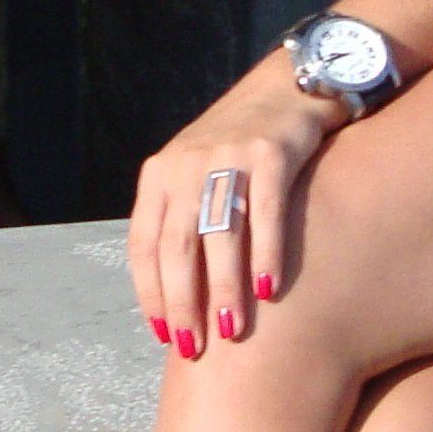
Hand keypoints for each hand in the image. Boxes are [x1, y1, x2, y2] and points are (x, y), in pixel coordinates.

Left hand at [130, 62, 333, 355]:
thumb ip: (180, 219)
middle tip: (195, 346)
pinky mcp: (272, 152)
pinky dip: (266, 253)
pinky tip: (269, 289)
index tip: (163, 334)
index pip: (144, 244)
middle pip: (177, 244)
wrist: (288, 85)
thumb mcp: (194, 172)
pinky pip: (267, 212)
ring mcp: (229, 155)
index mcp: (159, 174)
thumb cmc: (240, 144)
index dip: (151, 293)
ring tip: (232, 330)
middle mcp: (186, 163)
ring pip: (220, 233)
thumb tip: (176, 296)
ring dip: (225, 287)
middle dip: (184, 302)